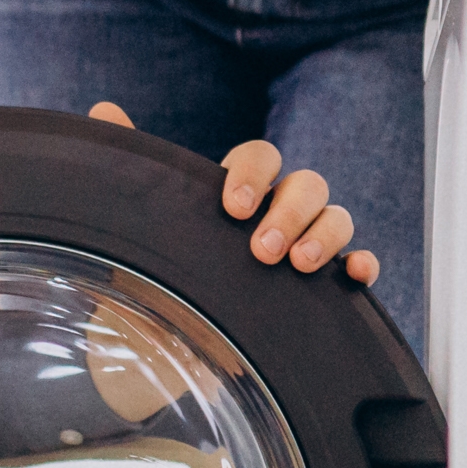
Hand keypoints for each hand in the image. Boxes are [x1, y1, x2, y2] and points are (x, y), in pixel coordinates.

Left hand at [89, 100, 378, 288]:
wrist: (156, 355)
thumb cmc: (153, 281)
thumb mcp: (136, 230)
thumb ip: (130, 169)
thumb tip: (104, 112)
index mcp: (236, 190)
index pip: (260, 157)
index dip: (252, 173)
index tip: (232, 208)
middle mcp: (276, 213)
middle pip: (307, 183)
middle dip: (291, 210)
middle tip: (262, 249)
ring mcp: (304, 247)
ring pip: (337, 217)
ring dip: (326, 234)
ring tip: (299, 266)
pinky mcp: (321, 290)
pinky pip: (357, 265)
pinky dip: (362, 264)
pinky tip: (354, 276)